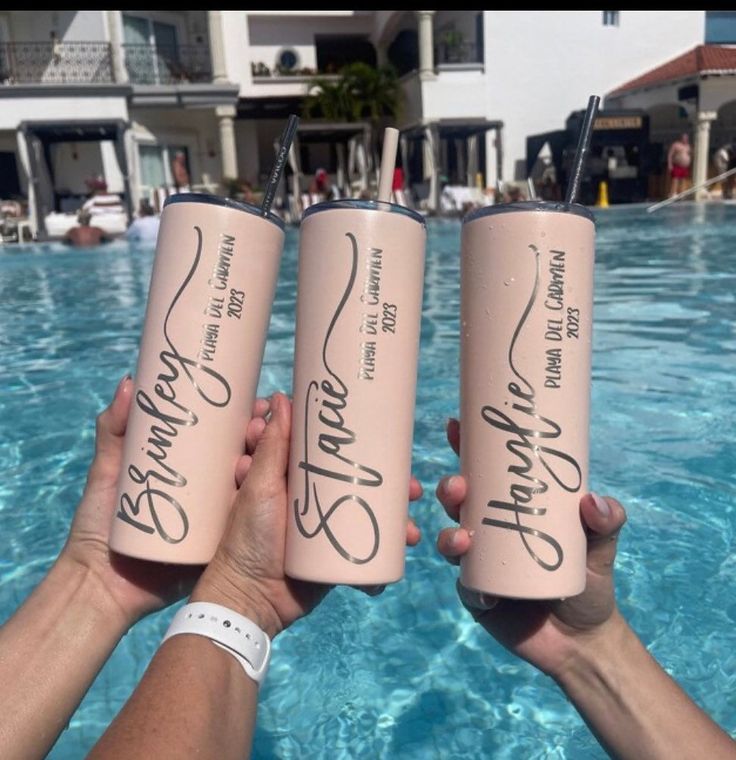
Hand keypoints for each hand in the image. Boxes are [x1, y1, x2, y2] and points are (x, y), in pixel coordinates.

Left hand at [62, 375, 269, 626]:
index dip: (243, 419)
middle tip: (266, 426)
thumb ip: (113, 430)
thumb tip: (131, 381)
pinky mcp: (218, 543)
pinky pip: (247, 521)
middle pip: (244, 456)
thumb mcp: (107, 472)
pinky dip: (269, 506)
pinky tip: (285, 491)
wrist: (103, 587)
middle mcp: (205, 491)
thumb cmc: (99, 524)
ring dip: (272, 468)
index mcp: (185, 470)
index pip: (221, 437)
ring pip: (252, 485)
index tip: (258, 404)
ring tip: (277, 455)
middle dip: (264, 438)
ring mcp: (214, 517)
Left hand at [192, 392, 422, 638]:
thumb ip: (272, 447)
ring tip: (412, 504)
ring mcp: (324, 522)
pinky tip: (406, 537)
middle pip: (353, 475)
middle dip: (386, 473)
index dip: (345, 435)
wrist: (252, 598)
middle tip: (405, 473)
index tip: (370, 428)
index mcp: (289, 474)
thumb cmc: (247, 537)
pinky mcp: (334, 551)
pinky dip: (390, 540)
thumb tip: (281, 398)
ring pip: (366, 505)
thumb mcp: (259, 485)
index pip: (320, 446)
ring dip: (395, 505)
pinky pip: (367, 539)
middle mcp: (310, 495)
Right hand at [435, 417, 626, 679]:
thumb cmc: (590, 581)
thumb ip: (606, 522)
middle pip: (459, 502)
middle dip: (450, 488)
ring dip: (450, 534)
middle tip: (459, 486)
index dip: (467, 449)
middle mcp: (490, 530)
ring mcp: (481, 564)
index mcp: (513, 509)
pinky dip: (471, 587)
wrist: (584, 640)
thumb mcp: (602, 547)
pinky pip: (466, 588)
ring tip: (465, 538)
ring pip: (452, 539)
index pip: (486, 472)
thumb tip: (593, 501)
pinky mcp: (479, 597)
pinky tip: (485, 594)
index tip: (456, 426)